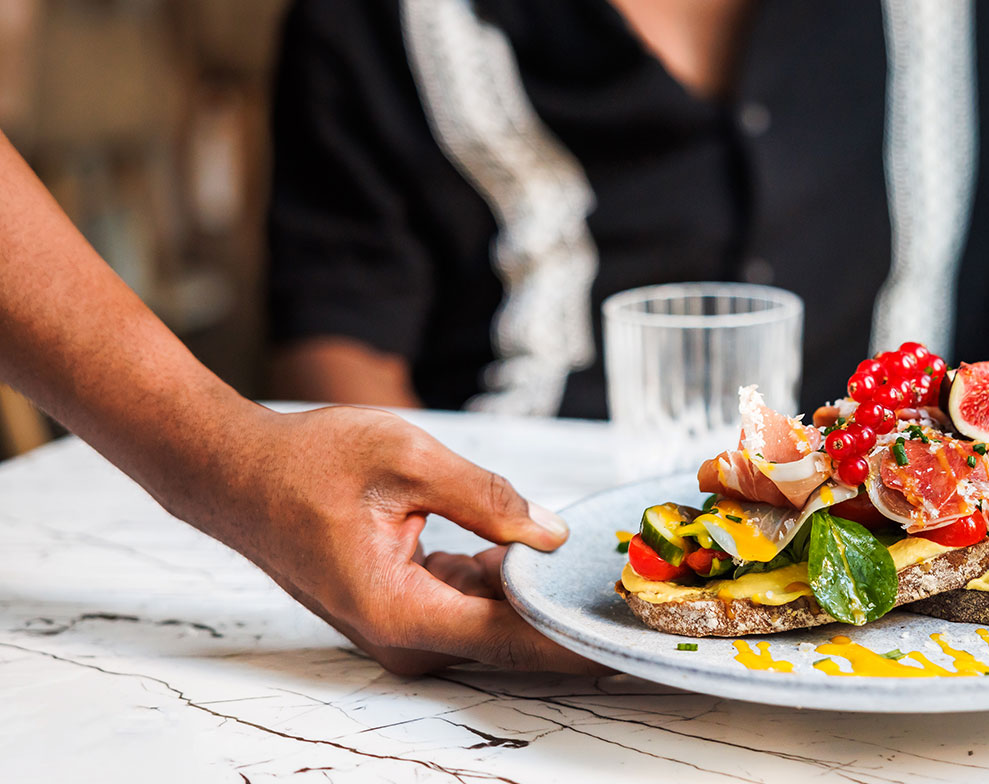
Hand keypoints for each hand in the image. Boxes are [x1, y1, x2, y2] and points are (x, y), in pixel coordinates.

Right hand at [176, 403, 599, 675]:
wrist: (236, 472)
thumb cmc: (309, 461)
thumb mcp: (409, 459)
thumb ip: (487, 498)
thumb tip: (551, 533)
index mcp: (400, 610)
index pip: (511, 637)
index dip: (576, 639)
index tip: (633, 638)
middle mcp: (401, 636)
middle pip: (509, 640)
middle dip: (570, 620)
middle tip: (643, 603)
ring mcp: (399, 628)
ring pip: (493, 621)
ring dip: (540, 598)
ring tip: (605, 572)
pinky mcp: (401, 608)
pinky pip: (470, 604)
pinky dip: (506, 582)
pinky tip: (538, 551)